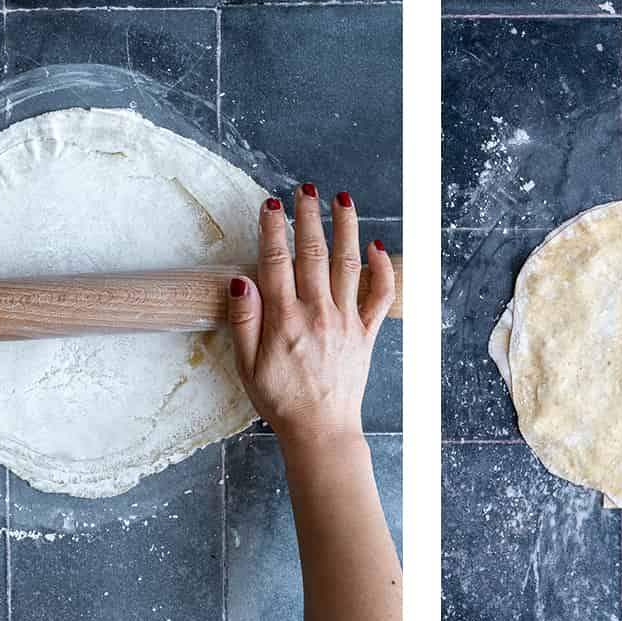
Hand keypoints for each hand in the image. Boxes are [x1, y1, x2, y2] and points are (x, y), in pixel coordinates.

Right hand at [227, 187, 393, 454]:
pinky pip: (379, 296)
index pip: (276, 261)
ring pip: (348, 264)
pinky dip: (381, 269)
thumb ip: (244, 322)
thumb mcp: (247, 366)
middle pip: (313, 253)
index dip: (273, 229)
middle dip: (309, 216)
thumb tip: (240, 281)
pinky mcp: (366, 333)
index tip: (270, 204)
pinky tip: (376, 247)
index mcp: (285, 319)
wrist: (320, 431)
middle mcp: (318, 312)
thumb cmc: (280, 400)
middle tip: (306, 189)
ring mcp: (346, 320)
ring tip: (342, 199)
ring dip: (346, 228)